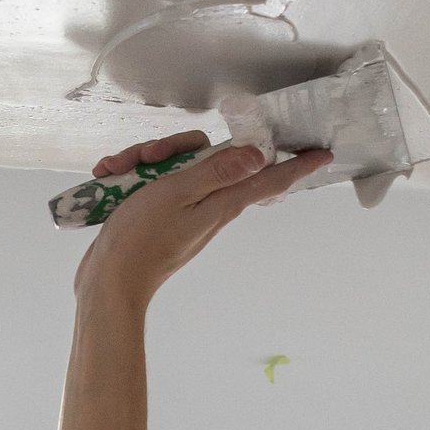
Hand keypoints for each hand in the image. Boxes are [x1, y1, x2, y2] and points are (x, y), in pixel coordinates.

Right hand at [73, 132, 332, 306]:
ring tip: (116, 171)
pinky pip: (155, 182)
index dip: (295, 165)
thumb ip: (216, 172)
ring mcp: (184, 211)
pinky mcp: (161, 215)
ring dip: (143, 161)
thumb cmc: (140, 239)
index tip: (322, 155)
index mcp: (220, 204)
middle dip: (171, 148)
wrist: (108, 282)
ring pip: (176, 166)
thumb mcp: (177, 194)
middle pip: (208, 158)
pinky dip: (132, 177)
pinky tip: (109, 179)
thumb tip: (258, 156)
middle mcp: (208, 206)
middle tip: (143, 158)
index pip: (268, 180)